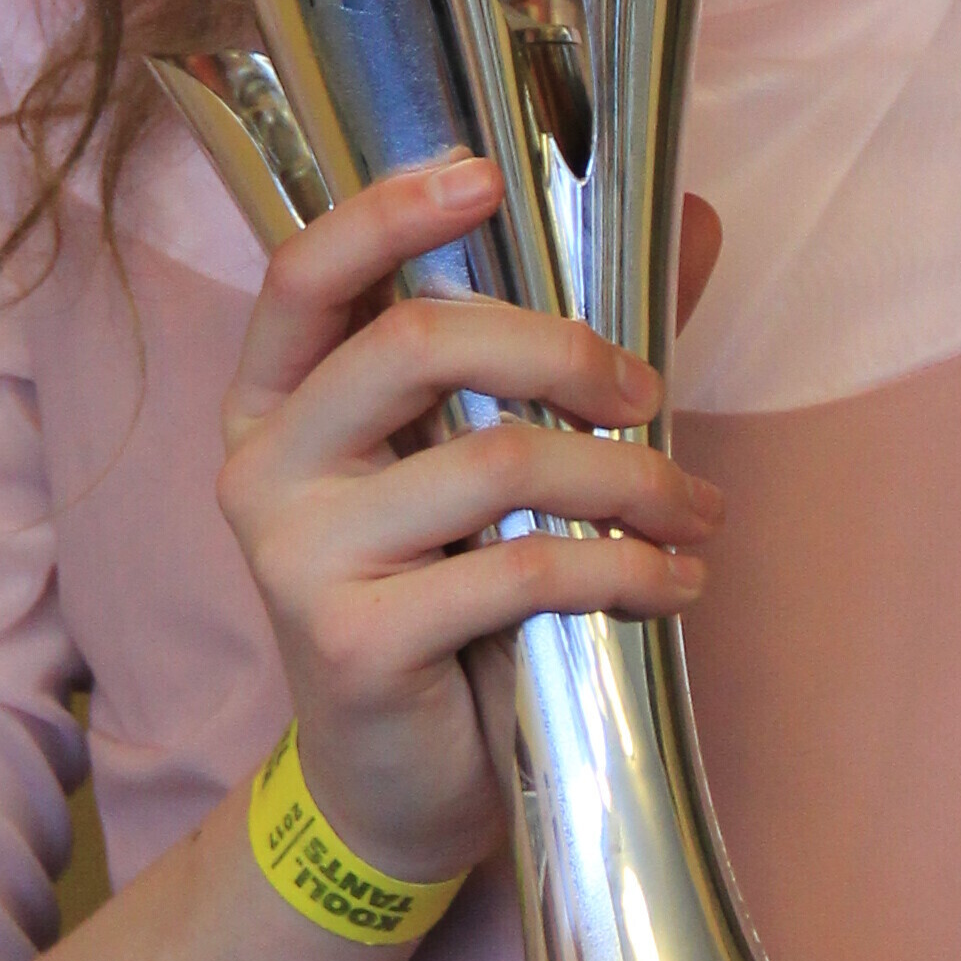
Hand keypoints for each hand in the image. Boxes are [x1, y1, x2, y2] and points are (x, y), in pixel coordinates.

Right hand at [216, 154, 723, 889]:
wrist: (395, 786)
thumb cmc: (447, 596)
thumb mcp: (485, 464)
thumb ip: (564, 350)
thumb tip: (691, 220)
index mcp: (276, 399)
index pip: (304, 274)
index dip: (387, 211)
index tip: (487, 174)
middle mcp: (264, 466)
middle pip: (414, 342)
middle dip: (562, 349)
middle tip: (652, 392)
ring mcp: (295, 557)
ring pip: (492, 462)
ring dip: (627, 479)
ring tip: (696, 512)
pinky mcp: (350, 644)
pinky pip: (515, 572)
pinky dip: (623, 570)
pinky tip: (674, 584)